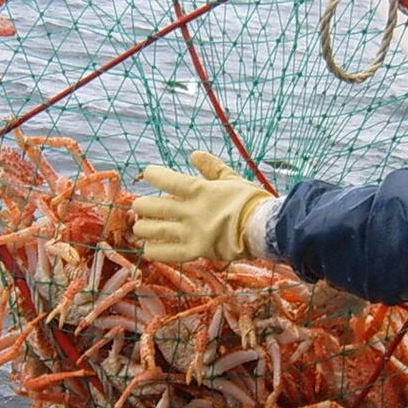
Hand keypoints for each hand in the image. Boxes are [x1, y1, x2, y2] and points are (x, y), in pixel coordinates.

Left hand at [131, 151, 274, 264]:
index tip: (148, 173)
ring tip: (142, 227)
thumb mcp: (232, 178)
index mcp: (199, 190)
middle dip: (141, 206)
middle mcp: (190, 211)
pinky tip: (149, 248)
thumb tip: (194, 154)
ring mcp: (191, 232)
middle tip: (141, 207)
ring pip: (153, 230)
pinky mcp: (195, 251)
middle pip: (151, 206)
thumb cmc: (251, 201)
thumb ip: (211, 167)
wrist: (266, 229)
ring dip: (143, 227)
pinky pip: (167, 253)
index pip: (165, 179)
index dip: (152, 175)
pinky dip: (154, 250)